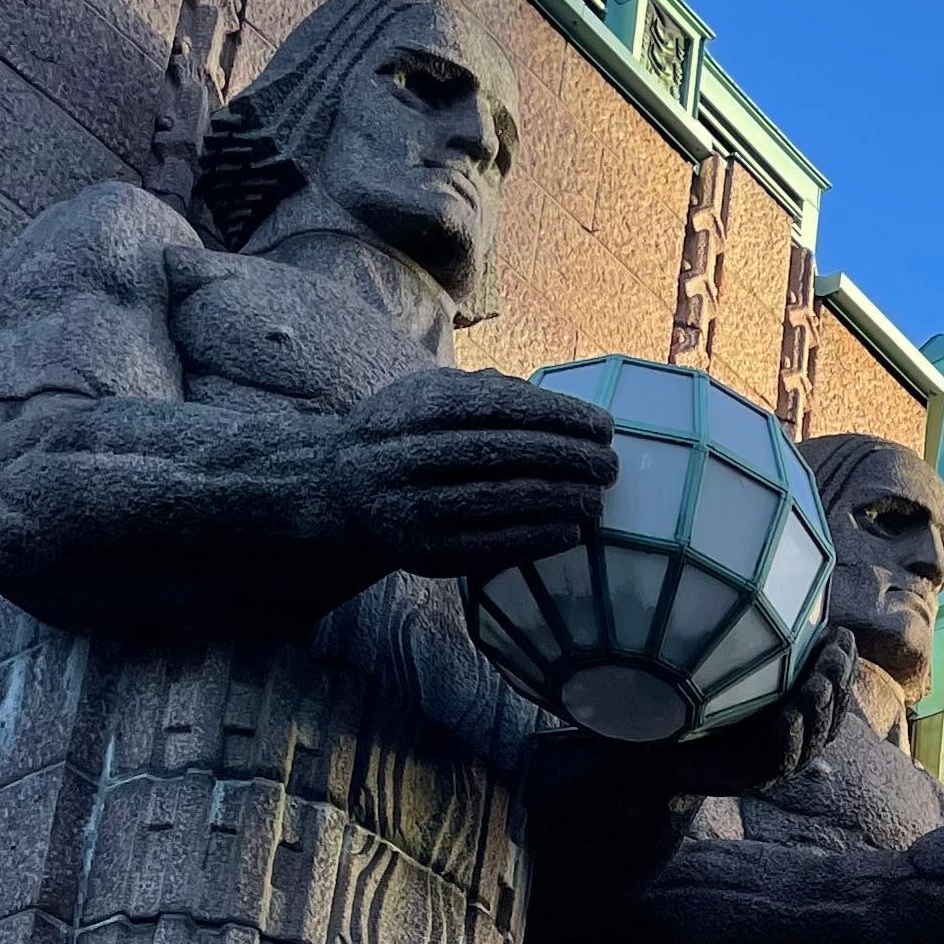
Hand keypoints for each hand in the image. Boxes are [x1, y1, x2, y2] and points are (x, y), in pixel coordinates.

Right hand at [328, 366, 617, 581]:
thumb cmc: (399, 439)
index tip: (603, 426)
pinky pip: (489, 544)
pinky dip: (536, 538)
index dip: (557, 416)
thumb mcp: (422, 400)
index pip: (500, 407)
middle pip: (504, 452)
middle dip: (566, 458)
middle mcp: (410, 454)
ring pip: (499, 500)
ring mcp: (413, 506)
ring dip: (559, 500)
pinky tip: (571, 531)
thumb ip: (479, 392)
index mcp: (417, 408)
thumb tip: (549, 400)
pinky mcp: (420, 552)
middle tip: (610, 465)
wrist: (333, 496)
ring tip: (598, 499)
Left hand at [660, 622, 860, 798]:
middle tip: (836, 650)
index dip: (844, 665)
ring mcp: (777, 761)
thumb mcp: (725, 667)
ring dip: (818, 708)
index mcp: (797, 711)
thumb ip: (752, 644)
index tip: (842, 632)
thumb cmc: (692, 702)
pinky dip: (788, 739)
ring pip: (813, 736)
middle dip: (838, 681)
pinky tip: (791, 717)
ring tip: (820, 681)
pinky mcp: (753, 779)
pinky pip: (780, 759)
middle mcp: (795, 738)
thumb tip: (765, 594)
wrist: (658, 749)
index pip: (834, 690)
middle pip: (831, 712)